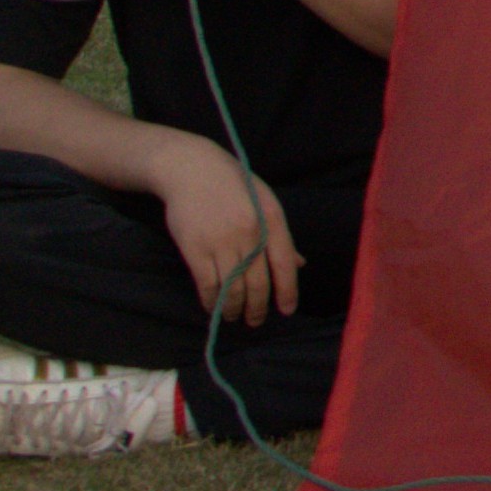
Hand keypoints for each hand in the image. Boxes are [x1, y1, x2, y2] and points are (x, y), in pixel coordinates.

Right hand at [155, 145, 303, 326]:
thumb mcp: (265, 203)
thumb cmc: (233, 187)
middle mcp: (249, 233)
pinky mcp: (194, 247)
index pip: (285, 264)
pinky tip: (213, 306)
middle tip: (255, 321)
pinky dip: (211, 300)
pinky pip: (206, 283)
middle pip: (258, 282)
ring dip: (234, 308)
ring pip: (232, 287)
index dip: (288, 291)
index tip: (287, 310)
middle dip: (258, 308)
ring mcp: (221, 241)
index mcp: (271, 220)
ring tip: (234, 316)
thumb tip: (299, 264)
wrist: (191, 170)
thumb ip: (280, 236)